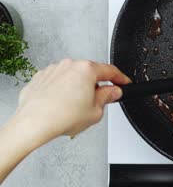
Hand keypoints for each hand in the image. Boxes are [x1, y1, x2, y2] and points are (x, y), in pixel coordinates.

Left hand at [15, 59, 130, 139]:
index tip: (124, 83)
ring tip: (74, 108)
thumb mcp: (96, 111)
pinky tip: (61, 106)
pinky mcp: (40, 78)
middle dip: (95, 86)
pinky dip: (61, 91)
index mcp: (87, 69)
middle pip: (90, 73)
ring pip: (72, 77)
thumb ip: (107, 97)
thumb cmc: (62, 116)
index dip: (121, 78)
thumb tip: (112, 92)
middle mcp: (69, 65)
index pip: (110, 71)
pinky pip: (57, 82)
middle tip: (97, 102)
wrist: (33, 123)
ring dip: (77, 88)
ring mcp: (53, 70)